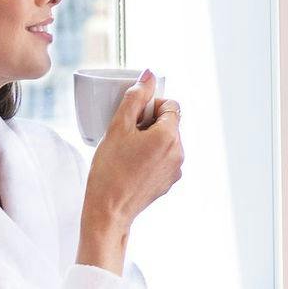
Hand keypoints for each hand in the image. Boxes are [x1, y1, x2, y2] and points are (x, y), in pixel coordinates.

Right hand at [79, 70, 183, 273]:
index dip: (152, 105)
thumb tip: (148, 76)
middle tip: (125, 133)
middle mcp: (179, 152)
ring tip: (126, 150)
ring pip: (166, 141)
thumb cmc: (109, 170)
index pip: (171, 105)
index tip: (133, 116)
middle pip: (170, 123)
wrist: (108, 212)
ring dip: (150, 139)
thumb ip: (134, 98)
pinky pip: (164, 159)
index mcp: (169, 136)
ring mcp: (176, 170)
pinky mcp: (168, 183)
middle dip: (149, 122)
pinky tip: (131, 165)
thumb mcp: (117, 128)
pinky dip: (151, 156)